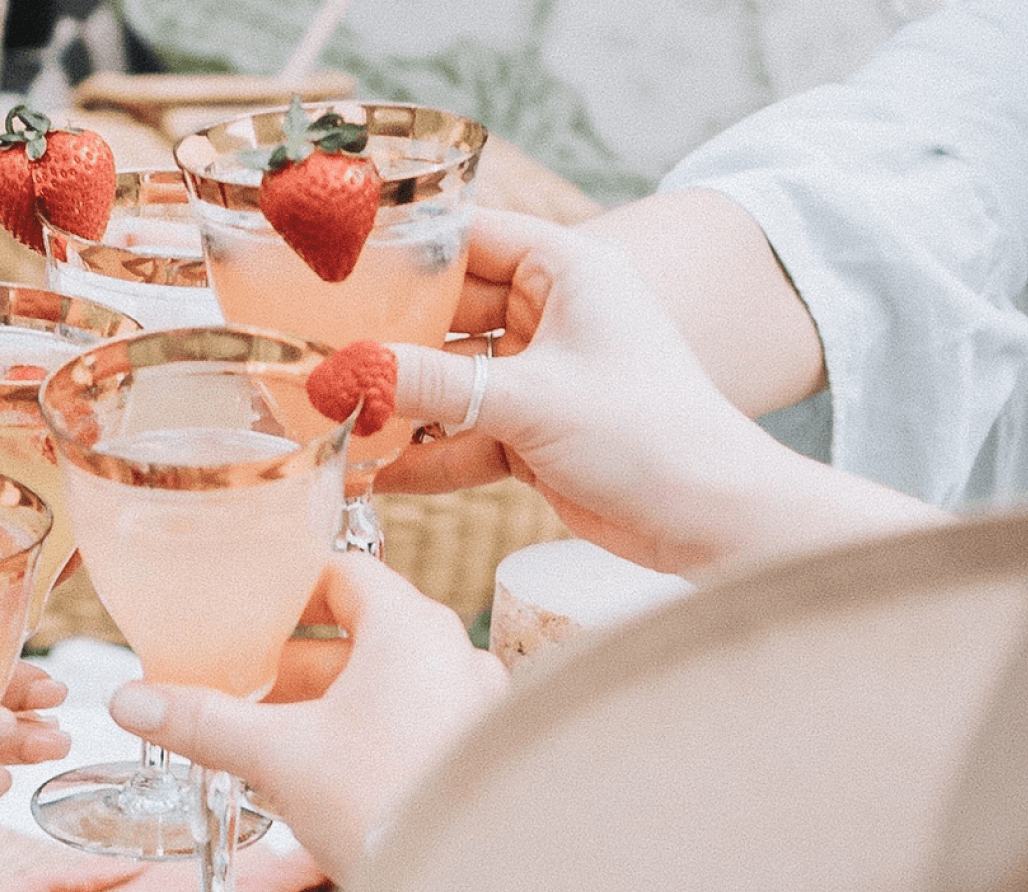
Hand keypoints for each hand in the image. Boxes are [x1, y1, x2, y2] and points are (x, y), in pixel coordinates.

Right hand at [106, 553, 506, 881]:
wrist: (464, 888)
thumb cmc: (383, 804)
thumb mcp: (278, 757)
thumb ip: (204, 721)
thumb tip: (131, 700)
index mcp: (410, 629)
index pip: (346, 573)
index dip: (290, 586)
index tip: (247, 607)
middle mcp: (452, 657)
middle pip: (358, 637)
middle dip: (289, 663)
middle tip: (234, 683)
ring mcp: (471, 708)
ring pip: (382, 687)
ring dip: (322, 705)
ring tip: (264, 734)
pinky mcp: (472, 757)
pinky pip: (408, 725)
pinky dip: (359, 735)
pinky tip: (318, 774)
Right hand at [375, 209, 941, 573]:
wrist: (709, 519)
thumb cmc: (646, 432)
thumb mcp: (527, 400)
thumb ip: (429, 386)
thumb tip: (342, 375)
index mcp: (567, 272)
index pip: (469, 236)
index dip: (405, 246)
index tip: (337, 261)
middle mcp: (551, 316)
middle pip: (447, 312)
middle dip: (388, 338)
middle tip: (318, 350)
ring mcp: (541, 378)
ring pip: (451, 380)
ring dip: (401, 405)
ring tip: (334, 416)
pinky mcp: (534, 434)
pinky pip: (463, 435)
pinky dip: (425, 455)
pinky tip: (372, 473)